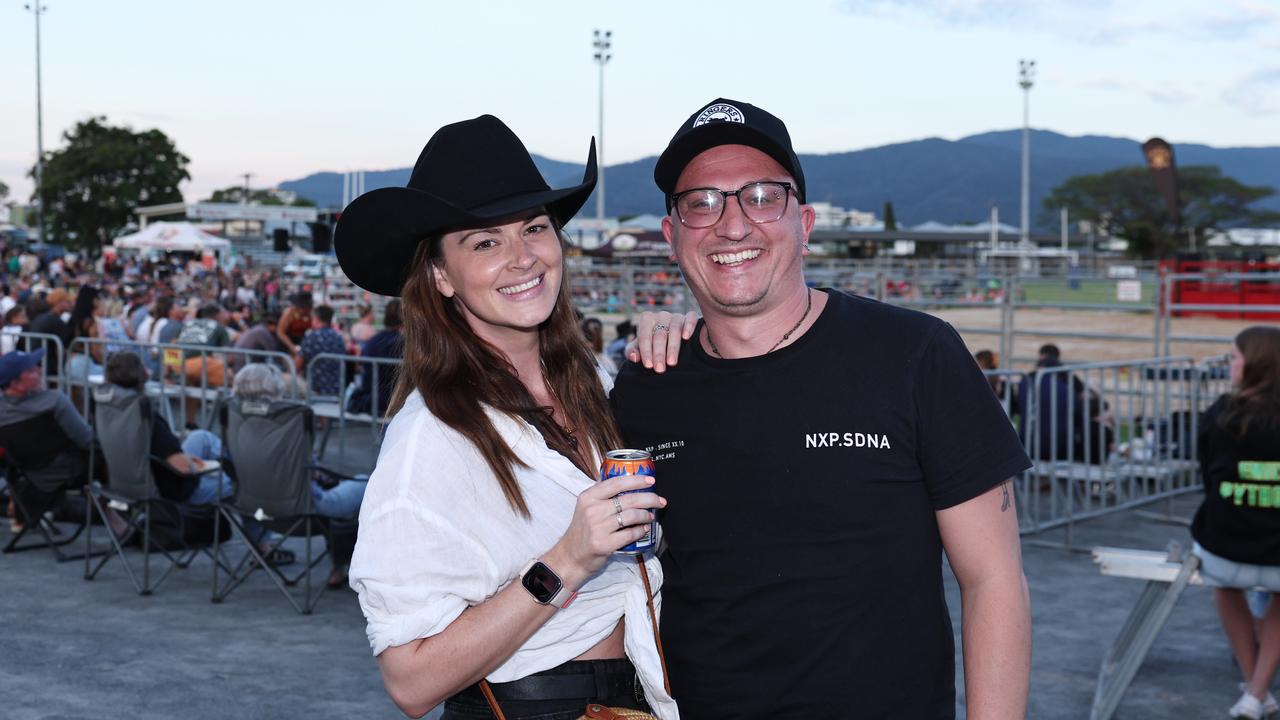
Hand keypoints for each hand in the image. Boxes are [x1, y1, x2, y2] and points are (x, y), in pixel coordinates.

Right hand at [543, 474, 665, 588]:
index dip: (636, 480)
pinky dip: (640, 530)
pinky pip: (630, 534)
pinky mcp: (604, 544)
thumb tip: (629, 483)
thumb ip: (603, 495)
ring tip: (651, 516)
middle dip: (649, 498)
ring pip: (631, 516)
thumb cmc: (583, 530)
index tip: (650, 480)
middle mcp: (592, 510)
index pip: (616, 483)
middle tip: (660, 500)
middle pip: (628, 499)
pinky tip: (644, 529)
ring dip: (646, 515)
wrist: (571, 555)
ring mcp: (598, 528)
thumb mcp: (586, 507)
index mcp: (588, 497)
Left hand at [625, 310, 697, 372]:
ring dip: (673, 347)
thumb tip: (634, 357)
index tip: (649, 365)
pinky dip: (688, 326)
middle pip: (660, 335)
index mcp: (646, 320)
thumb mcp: (640, 347)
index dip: (646, 351)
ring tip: (671, 362)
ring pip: (675, 329)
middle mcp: (661, 316)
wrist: (669, 338)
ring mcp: (676, 316)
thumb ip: (632, 351)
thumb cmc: (652, 343)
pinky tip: (686, 337)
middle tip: (660, 369)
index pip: (644, 336)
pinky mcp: (690, 317)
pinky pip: (690, 319)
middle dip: (659, 353)